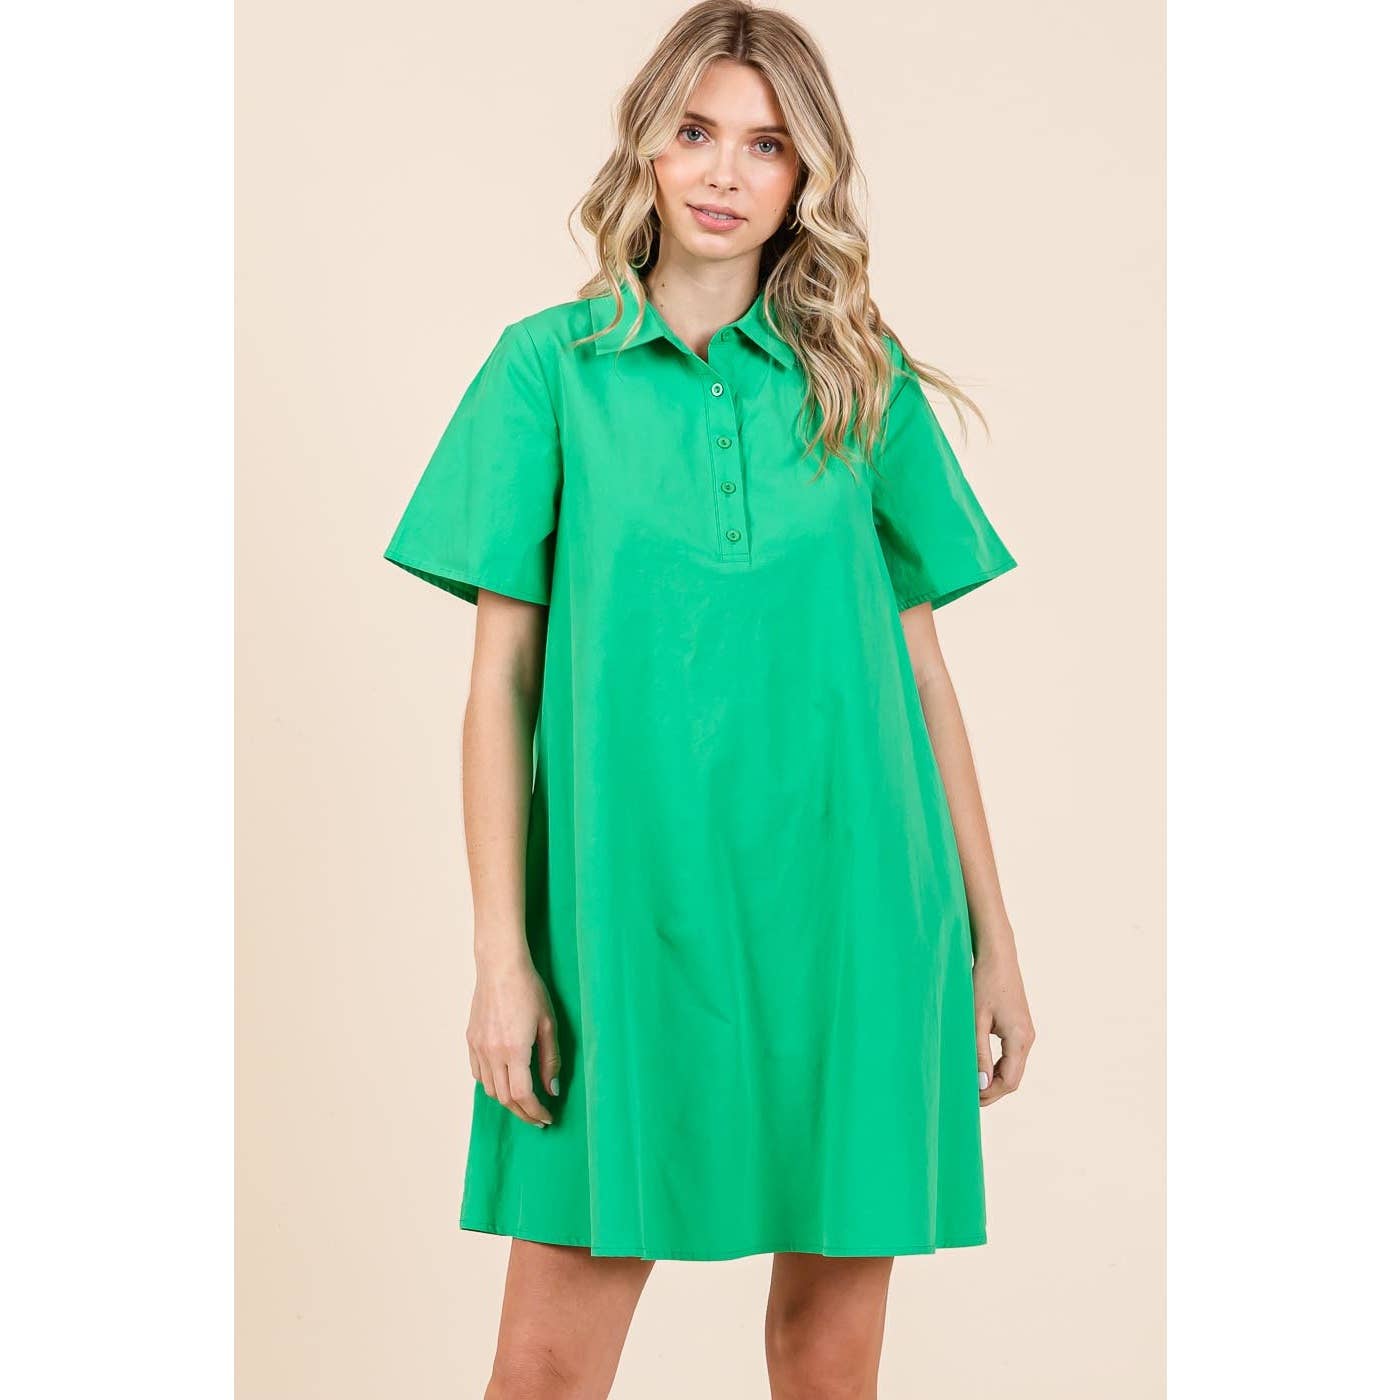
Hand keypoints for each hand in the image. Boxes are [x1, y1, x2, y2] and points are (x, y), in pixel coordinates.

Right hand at [466, 957, 561, 1127]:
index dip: (536, 1112)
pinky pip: (478, 1073)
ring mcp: (479, 1047)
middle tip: (538, 1117)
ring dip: (507, 1101)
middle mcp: (492, 1053)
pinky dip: (491, 1084)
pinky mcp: (471, 1039)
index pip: (523, 1096)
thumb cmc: (528, 989)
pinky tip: (504, 1082)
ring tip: (524, 1102)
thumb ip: (551, 1060)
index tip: (547, 1118)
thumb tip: (552, 1089)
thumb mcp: (548, 1024)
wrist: (500, 966)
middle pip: (505, 1098)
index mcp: (514, 1050)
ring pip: (490, 1089)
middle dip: (523, 1112)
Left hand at [972, 945, 1034, 1105]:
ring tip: (969, 1085)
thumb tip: (981, 1084)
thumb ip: (978, 1052)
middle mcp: (1028, 1038)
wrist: (997, 956)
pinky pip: (1011, 1056)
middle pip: (1013, 1078)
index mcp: (1019, 1039)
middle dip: (992, 1090)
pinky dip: (997, 1066)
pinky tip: (979, 1066)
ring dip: (994, 1079)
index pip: (1010, 1081)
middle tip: (966, 1097)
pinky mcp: (1019, 1026)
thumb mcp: (976, 1019)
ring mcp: (1025, 1033)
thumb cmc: (983, 983)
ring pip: (1012, 1068)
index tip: (969, 1100)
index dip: (990, 1094)